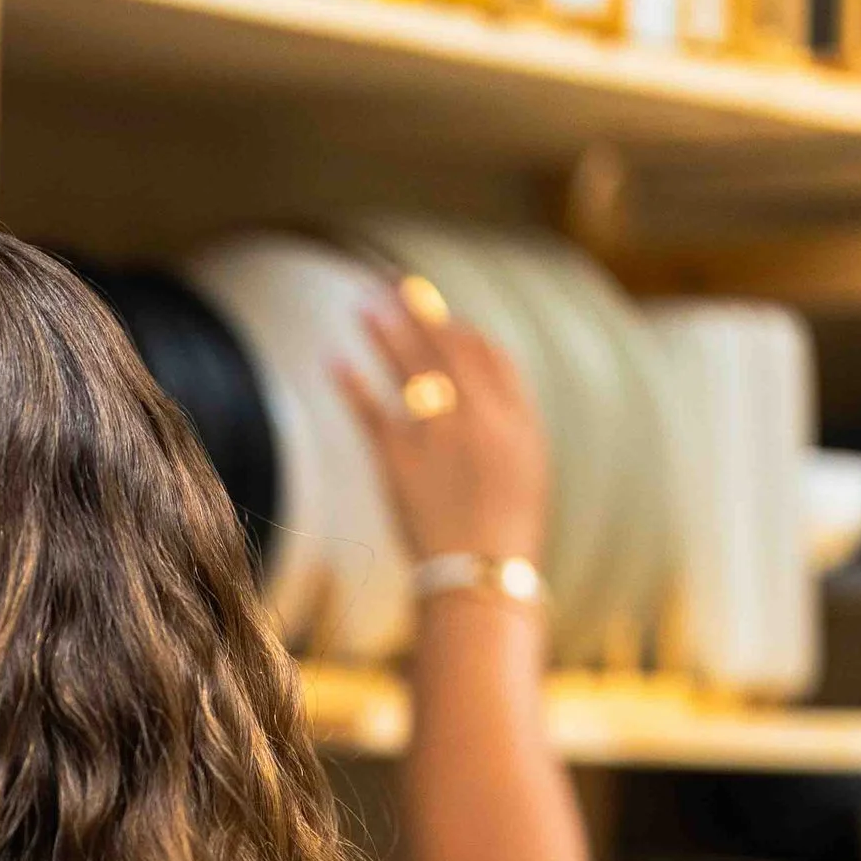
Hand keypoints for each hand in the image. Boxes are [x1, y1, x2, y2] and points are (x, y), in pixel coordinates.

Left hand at [338, 282, 549, 568]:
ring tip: (364, 304)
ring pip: (409, 366)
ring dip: (386, 330)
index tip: (437, 315)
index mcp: (515, 417)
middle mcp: (478, 417)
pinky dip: (352, 384)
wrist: (481, 576)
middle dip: (420, 311)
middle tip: (394, 284)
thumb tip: (482, 389)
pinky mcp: (399, 463)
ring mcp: (438, 437)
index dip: (459, 329)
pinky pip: (371, 411)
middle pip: (446, 347)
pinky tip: (335, 362)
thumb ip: (507, 424)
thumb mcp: (526, 471)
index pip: (487, 354)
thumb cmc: (506, 533)